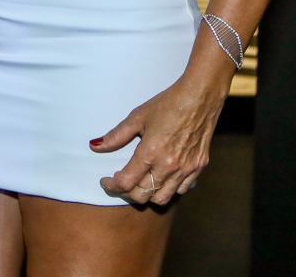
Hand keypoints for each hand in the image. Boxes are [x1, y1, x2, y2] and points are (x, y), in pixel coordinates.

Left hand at [93, 72, 225, 205]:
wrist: (200, 98)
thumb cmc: (167, 105)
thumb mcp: (137, 117)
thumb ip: (116, 135)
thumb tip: (95, 146)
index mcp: (150, 153)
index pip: (126, 183)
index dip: (111, 186)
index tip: (105, 181)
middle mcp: (168, 166)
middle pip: (143, 195)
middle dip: (126, 193)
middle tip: (119, 183)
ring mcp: (186, 169)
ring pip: (162, 198)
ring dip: (147, 195)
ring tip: (138, 183)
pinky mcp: (198, 168)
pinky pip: (181, 189)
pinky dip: (168, 189)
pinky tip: (160, 177)